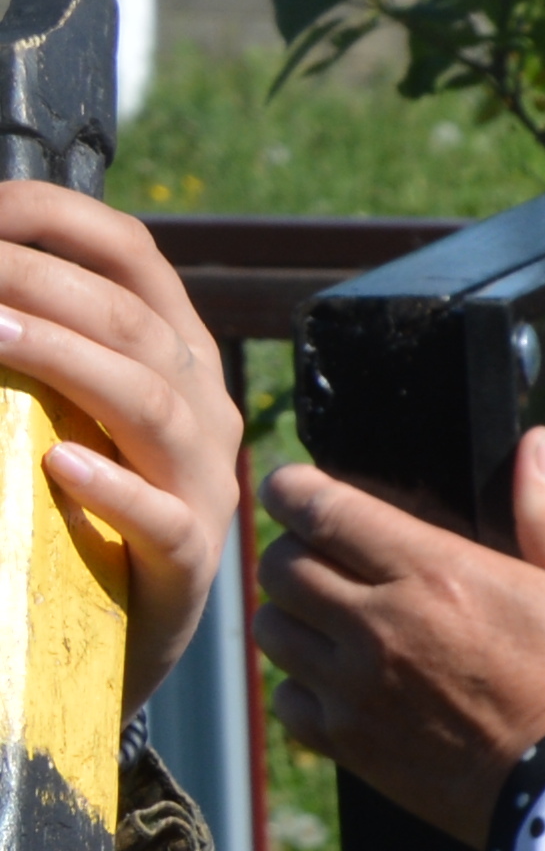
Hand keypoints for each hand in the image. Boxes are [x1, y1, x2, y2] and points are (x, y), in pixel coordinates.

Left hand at [0, 184, 242, 718]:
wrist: (110, 633)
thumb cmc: (70, 505)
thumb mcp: (60, 406)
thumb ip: (35, 344)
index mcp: (173, 353)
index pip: (133, 253)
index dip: (55, 217)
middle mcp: (201, 407)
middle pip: (134, 319)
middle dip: (37, 278)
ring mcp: (201, 483)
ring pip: (150, 400)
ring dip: (64, 357)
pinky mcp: (184, 561)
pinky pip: (161, 518)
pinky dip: (111, 486)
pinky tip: (57, 464)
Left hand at [251, 425, 544, 845]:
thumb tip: (534, 444)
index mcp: (432, 572)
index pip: (319, 508)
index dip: (293, 488)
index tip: (298, 488)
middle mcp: (378, 623)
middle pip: (279, 564)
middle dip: (292, 549)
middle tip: (322, 556)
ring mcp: (355, 687)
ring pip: (271, 630)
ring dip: (290, 616)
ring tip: (326, 619)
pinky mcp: (349, 742)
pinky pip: (287, 700)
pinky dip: (300, 687)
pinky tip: (339, 685)